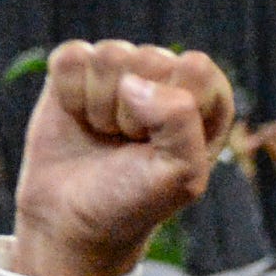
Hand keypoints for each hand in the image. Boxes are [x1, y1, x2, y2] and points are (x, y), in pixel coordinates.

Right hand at [13, 40, 233, 275]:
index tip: (161, 146)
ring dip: (100, 106)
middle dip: (133, 114)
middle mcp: (167, 75)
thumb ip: (180, 124)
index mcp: (207, 97)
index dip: (172, 111)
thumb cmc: (135, 200)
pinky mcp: (78, 68)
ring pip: (108, 56)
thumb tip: (132, 83)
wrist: (75, 220)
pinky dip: (68, 95)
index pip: (195, 68)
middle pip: (148, 59)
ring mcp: (121, 68)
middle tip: (129, 145)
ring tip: (107, 134)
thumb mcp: (180, 176)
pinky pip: (70, 58)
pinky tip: (79, 119)